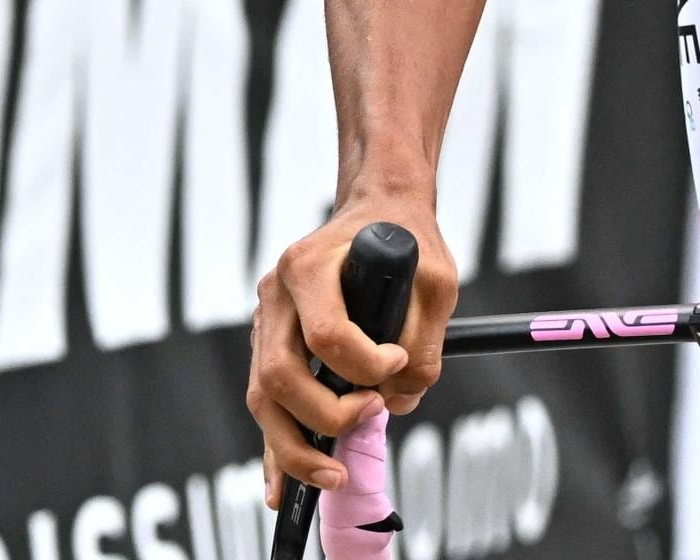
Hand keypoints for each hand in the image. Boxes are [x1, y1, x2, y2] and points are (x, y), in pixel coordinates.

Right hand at [250, 197, 459, 507]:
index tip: (397, 363)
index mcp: (308, 266)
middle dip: (326, 414)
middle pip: (281, 374)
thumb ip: (425, 341)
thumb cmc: (407, 240)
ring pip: (263, 396)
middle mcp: (276, 293)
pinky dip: (274, 448)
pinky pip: (266, 401)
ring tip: (334, 475)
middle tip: (373, 415)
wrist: (377, 210)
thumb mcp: (436, 280)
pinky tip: (279, 489)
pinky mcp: (271, 343)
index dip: (364, 364)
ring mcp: (267, 319)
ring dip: (294, 445)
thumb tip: (400, 399)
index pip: (325, 334)